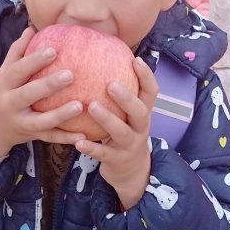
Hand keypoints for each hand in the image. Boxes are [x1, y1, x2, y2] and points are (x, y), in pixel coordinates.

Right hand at [0, 27, 85, 162]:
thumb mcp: (3, 73)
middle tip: (70, 74)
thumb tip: (31, 28)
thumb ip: (17, 52)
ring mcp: (21, 122)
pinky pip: (50, 138)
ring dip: (60, 114)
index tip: (54, 50)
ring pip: (40, 121)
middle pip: (28, 94)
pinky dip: (66, 138)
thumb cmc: (1, 94)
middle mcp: (10, 104)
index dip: (34, 60)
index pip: (19, 70)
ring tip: (79, 105)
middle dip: (48, 85)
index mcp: (4, 84)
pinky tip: (82, 136)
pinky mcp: (31, 137)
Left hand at [75, 56, 158, 208]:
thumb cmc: (123, 132)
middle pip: (140, 112)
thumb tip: (98, 58)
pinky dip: (91, 148)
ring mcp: (130, 145)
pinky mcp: (117, 161)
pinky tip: (78, 142)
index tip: (135, 59)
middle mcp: (140, 128)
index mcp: (143, 113)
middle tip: (110, 84)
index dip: (146, 76)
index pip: (151, 92)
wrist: (131, 172)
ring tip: (91, 106)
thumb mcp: (127, 115)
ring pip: (122, 132)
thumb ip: (118, 94)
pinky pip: (104, 154)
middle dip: (127, 98)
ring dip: (107, 119)